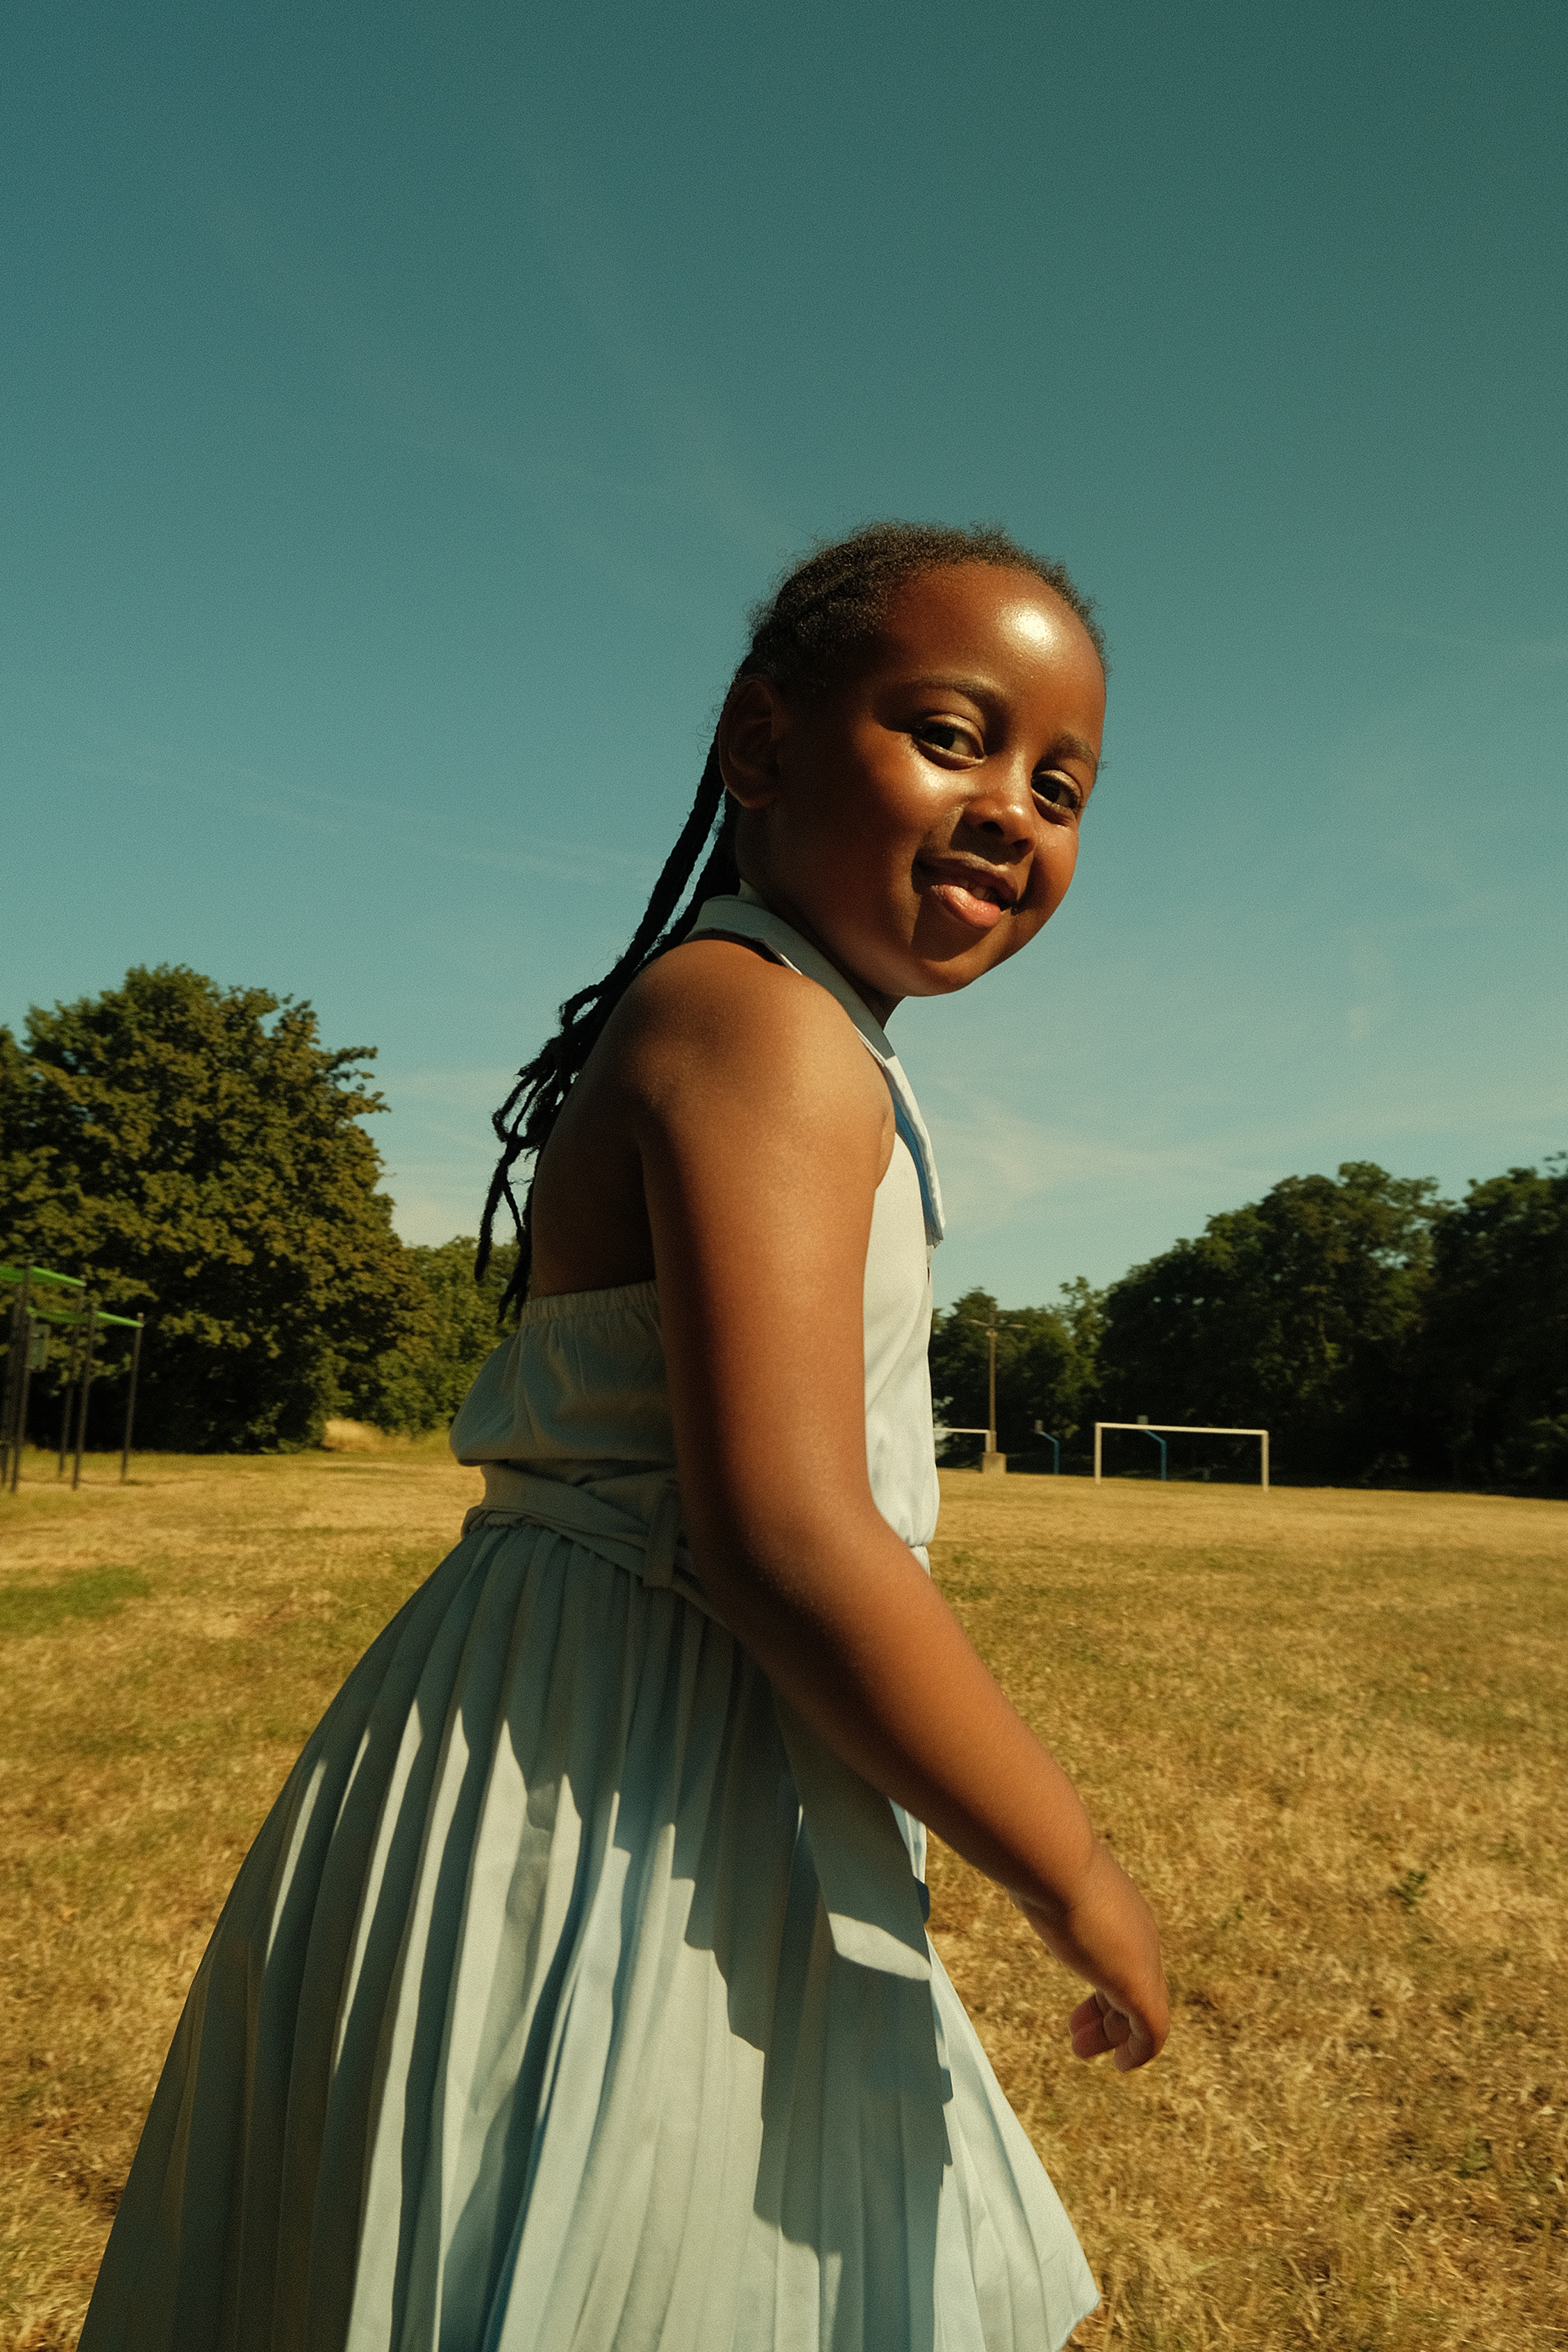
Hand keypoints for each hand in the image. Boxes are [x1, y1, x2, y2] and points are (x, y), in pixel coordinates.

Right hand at [1013, 1842, 1168, 2073]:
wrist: (1055, 1861)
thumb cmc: (1039, 1863)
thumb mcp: (1042, 1875)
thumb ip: (1038, 1881)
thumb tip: (1011, 1868)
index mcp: (1120, 1910)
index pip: (1120, 1958)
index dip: (1101, 1988)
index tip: (1077, 2012)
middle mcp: (1139, 1935)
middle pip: (1134, 1987)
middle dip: (1106, 2016)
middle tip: (1077, 2039)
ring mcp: (1141, 1959)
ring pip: (1144, 2011)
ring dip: (1115, 2036)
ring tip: (1082, 2051)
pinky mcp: (1137, 1985)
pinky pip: (1152, 2030)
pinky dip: (1141, 2051)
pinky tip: (1124, 2064)